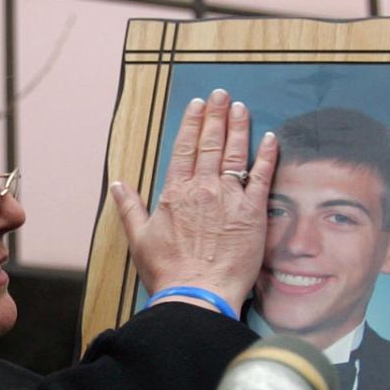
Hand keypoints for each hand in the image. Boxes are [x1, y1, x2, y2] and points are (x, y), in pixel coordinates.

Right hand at [110, 88, 277, 315]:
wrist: (196, 294)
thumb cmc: (168, 271)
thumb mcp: (139, 239)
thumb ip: (130, 208)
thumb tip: (117, 185)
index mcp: (176, 193)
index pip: (185, 149)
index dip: (192, 124)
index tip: (198, 106)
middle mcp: (203, 188)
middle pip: (210, 144)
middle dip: (217, 116)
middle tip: (222, 94)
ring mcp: (229, 198)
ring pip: (235, 153)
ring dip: (239, 127)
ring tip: (241, 107)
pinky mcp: (253, 213)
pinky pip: (262, 177)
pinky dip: (267, 156)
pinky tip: (271, 138)